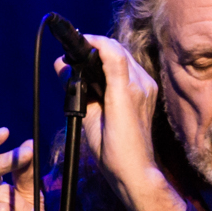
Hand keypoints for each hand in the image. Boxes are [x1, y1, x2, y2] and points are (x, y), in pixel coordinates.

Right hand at [59, 34, 185, 210]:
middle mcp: (141, 86)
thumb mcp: (87, 120)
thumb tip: (62, 67)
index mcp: (125, 93)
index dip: (94, 41)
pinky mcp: (149, 92)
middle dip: (97, 46)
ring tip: (87, 62)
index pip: (112, 52)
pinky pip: (132, 68)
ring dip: (107, 54)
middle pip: (119, 50)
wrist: (136, 170)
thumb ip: (75, 90)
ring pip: (126, 57)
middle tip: (77, 53)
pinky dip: (116, 64)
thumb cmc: (111, 151)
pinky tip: (102, 74)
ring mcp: (148, 88)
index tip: (78, 41)